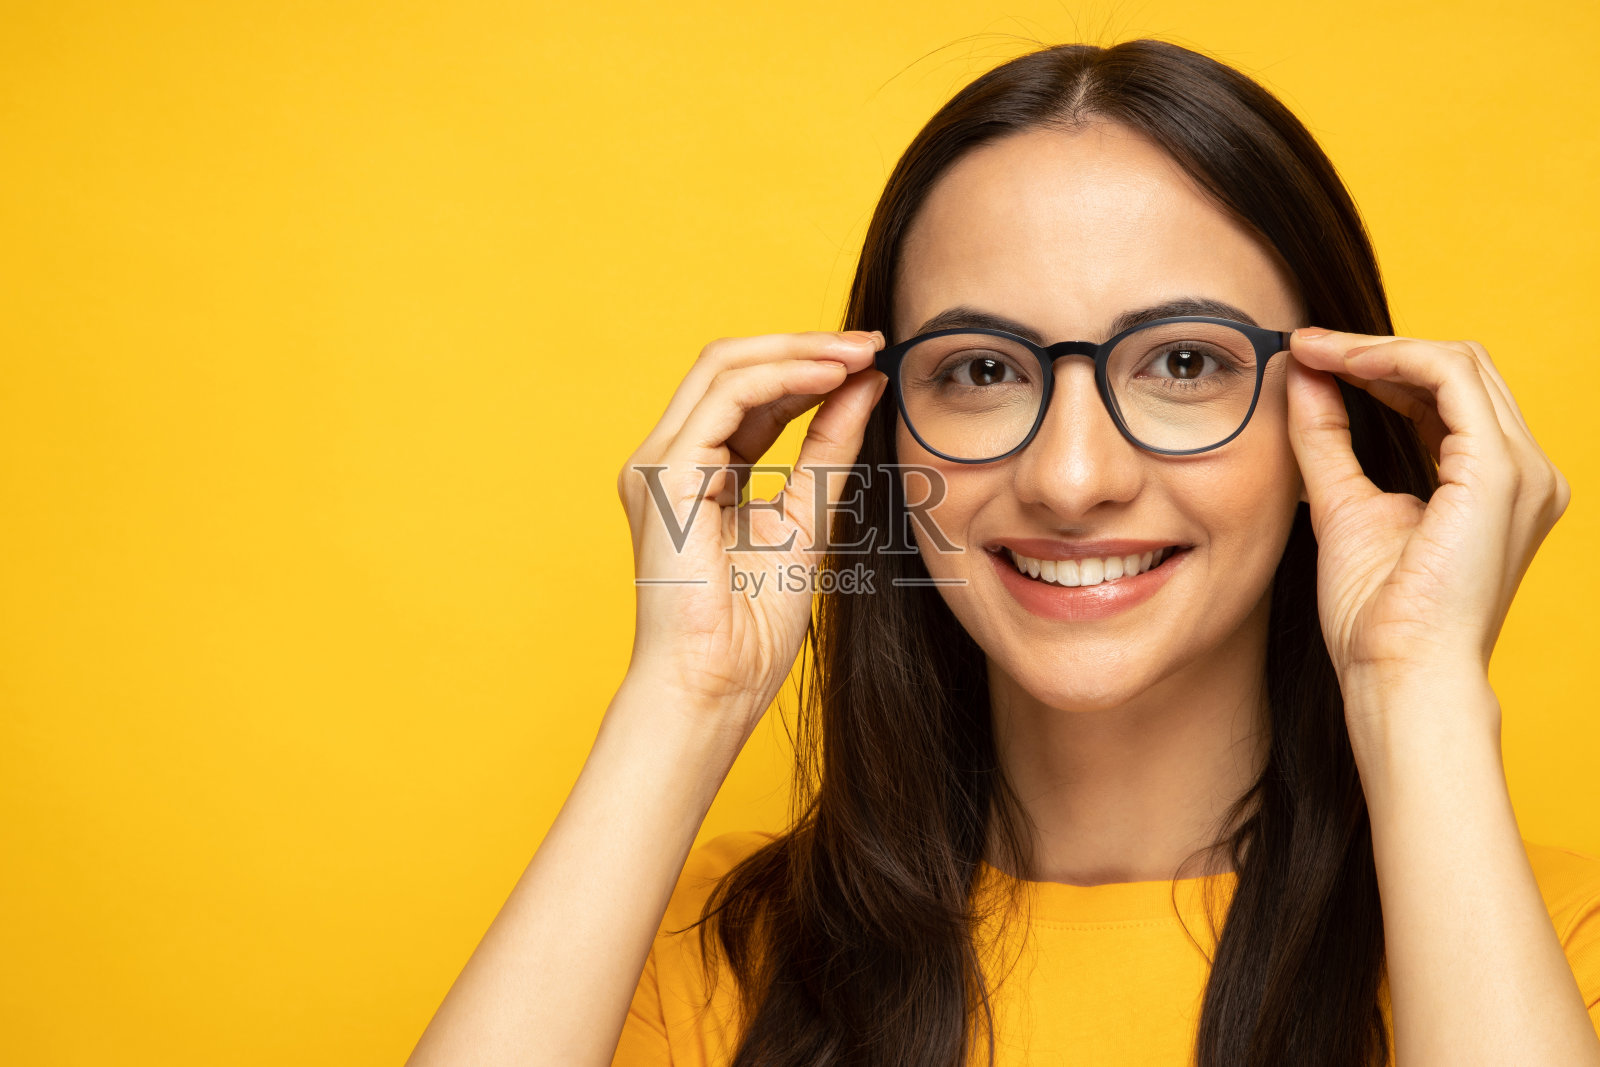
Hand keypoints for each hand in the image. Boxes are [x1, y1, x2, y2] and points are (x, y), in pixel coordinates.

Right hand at [615, 329, 887, 741]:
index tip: (871, 361)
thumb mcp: (806, 520)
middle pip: (731, 367)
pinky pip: (725, 398)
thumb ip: (828, 450)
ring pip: (724, 368)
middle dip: (805, 347)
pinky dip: (782, 378)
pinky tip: (831, 377)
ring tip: (859, 353)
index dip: (808, 368)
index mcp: (695, 474)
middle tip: (871, 344)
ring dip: (798, 351)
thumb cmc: (751, 629)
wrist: (716, 687)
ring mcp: (658, 464)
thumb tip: (864, 385)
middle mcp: (668, 460)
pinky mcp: (665, 475)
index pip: (749, 395)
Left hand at [1284, 328, 1569, 707]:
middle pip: (1458, 371)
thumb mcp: (1342, 506)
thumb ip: (1325, 438)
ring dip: (1380, 347)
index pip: (1446, 397)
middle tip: (1308, 344)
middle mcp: (1525, 473)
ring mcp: (1523, 470)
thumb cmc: (1376, 617)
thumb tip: (1302, 374)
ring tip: (1316, 349)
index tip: (1313, 356)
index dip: (1380, 366)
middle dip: (1378, 349)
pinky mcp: (1501, 472)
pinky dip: (1394, 358)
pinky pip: (1451, 378)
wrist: (1398, 672)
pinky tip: (1342, 363)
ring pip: (1459, 364)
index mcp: (1494, 486)